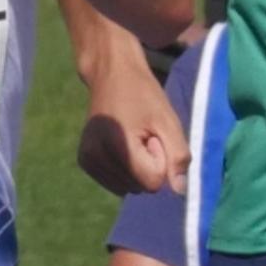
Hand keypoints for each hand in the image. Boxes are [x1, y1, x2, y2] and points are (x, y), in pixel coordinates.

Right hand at [79, 56, 187, 197]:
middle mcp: (95, 157)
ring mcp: (88, 161)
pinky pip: (117, 183)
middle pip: (140, 186)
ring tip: (132, 137)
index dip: (160, 160)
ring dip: (138, 167)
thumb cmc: (143, 94)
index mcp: (115, 146)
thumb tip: (180, 191)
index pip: (152, 182)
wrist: (111, 74)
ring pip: (129, 187)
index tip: (153, 135)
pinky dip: (126, 170)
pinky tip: (122, 145)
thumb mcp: (168, 121)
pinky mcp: (85, 162)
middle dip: (149, 165)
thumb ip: (178, 156)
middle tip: (143, 134)